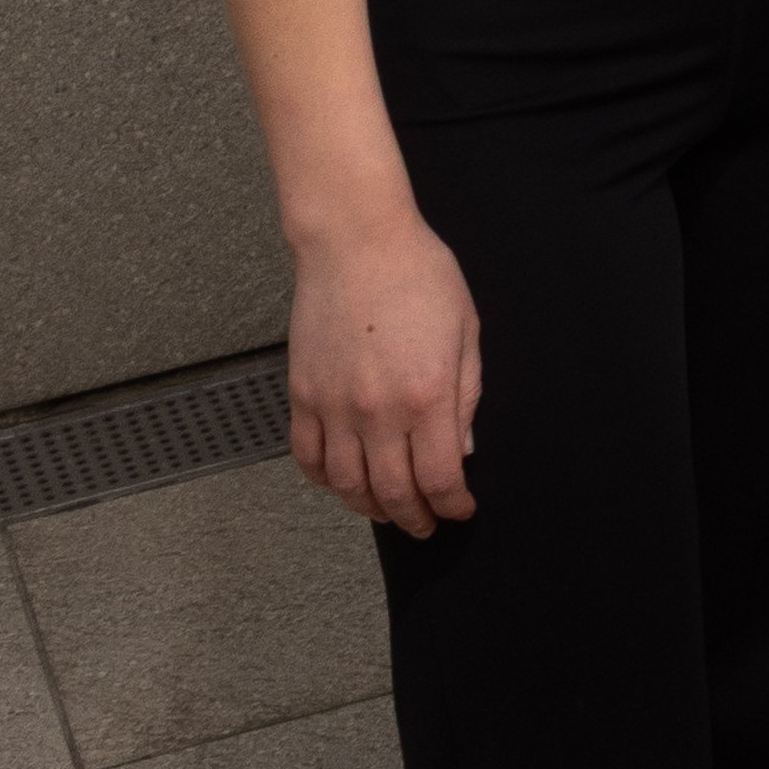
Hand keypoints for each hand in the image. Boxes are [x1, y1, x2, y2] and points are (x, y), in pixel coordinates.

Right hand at [288, 210, 481, 533]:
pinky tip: (341, 483)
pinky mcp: (302, 395)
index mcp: (426, 395)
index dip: (451, 505)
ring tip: (388, 511)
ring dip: (368, 507)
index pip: (439, 477)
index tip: (460, 510)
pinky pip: (306, 456)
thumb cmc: (420, 276)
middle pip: (392, 492)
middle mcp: (376, 410)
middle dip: (413, 518)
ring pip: (345, 483)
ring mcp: (333, 406)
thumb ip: (465, 397)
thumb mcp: (467, 333)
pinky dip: (323, 480)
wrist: (357, 243)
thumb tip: (462, 449)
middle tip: (425, 526)